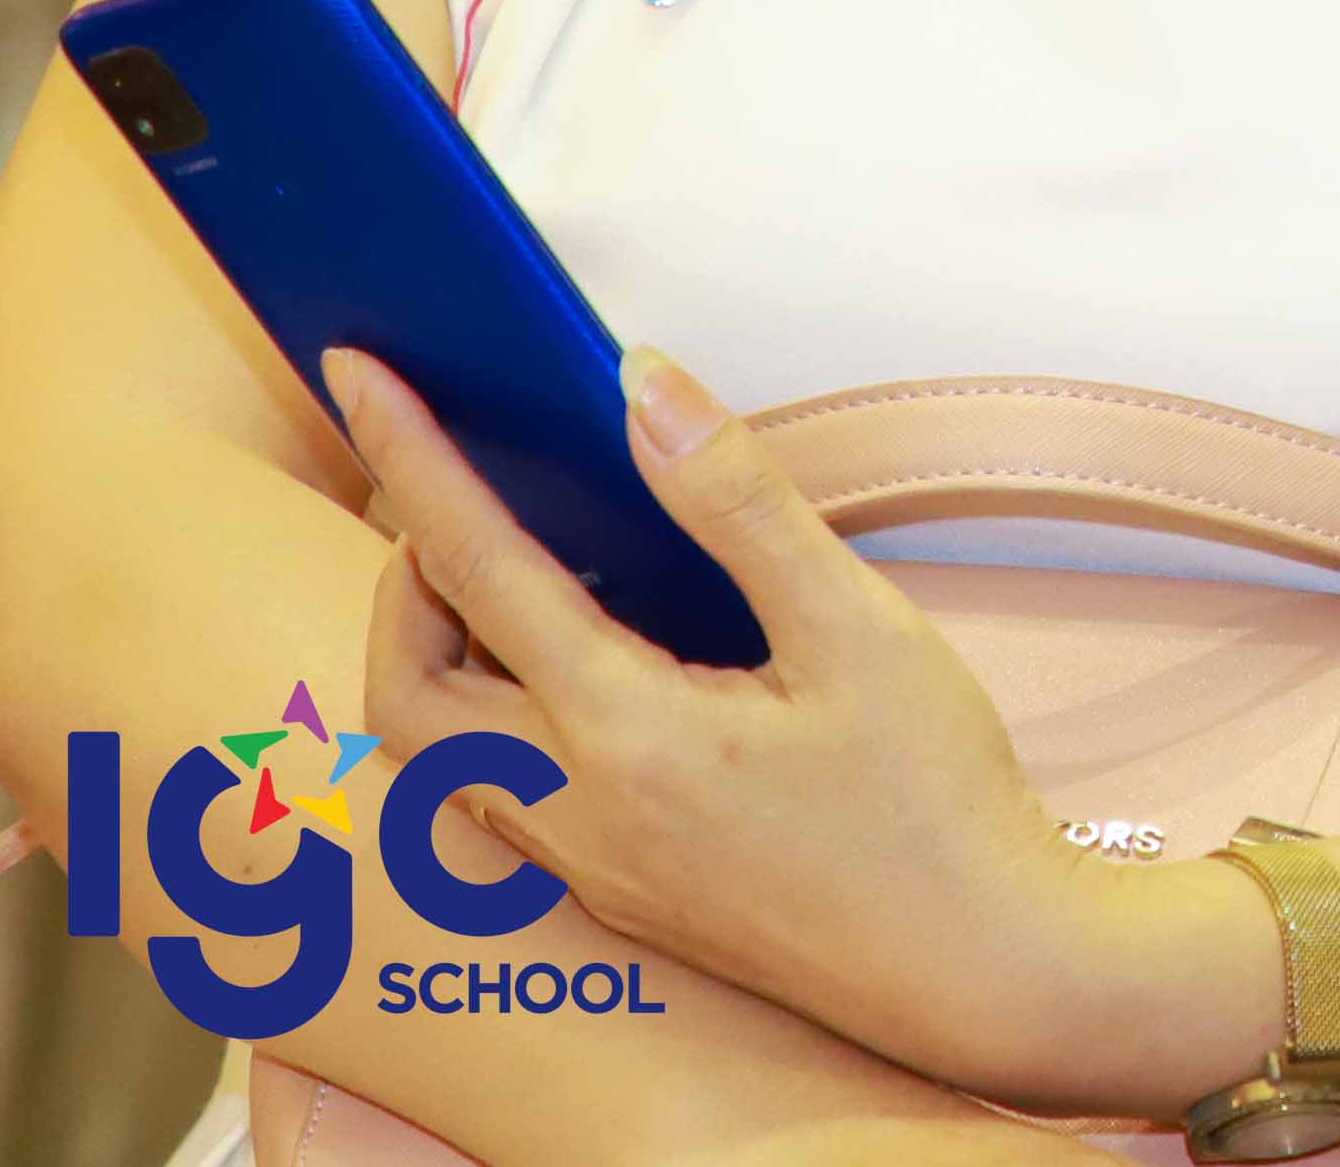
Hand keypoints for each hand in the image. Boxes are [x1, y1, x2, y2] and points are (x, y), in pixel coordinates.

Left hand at [334, 347, 1156, 1109]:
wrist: (976, 966)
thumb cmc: (933, 801)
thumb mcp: (859, 627)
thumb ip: (741, 501)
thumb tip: (642, 388)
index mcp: (626, 732)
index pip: (475, 568)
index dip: (412, 458)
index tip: (363, 374)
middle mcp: (577, 809)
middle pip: (406, 688)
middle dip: (403, 580)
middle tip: (460, 498)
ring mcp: (591, 865)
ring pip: (442, 757)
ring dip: (441, 655)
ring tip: (514, 576)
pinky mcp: (621, 893)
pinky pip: (503, 799)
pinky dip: (497, 717)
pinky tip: (584, 677)